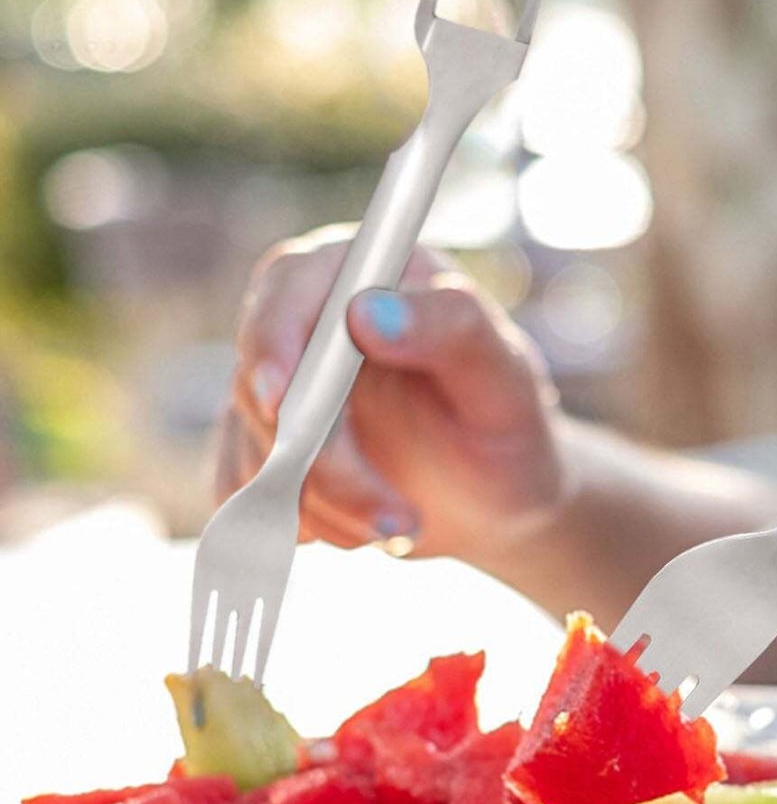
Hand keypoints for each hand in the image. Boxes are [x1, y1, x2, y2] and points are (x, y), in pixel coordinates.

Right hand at [220, 229, 567, 562]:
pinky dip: (298, 523)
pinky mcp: (261, 443)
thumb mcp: (504, 379)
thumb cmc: (509, 425)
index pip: (291, 287)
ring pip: (254, 447)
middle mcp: (309, 319)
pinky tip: (359, 529)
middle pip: (264, 383)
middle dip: (323, 465)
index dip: (275, 343)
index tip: (281, 404)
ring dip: (322, 506)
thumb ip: (453, 330)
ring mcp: (278, 384)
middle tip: (398, 521)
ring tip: (401, 525)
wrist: (498, 494)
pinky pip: (240, 488)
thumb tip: (368, 311)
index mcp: (366, 274)